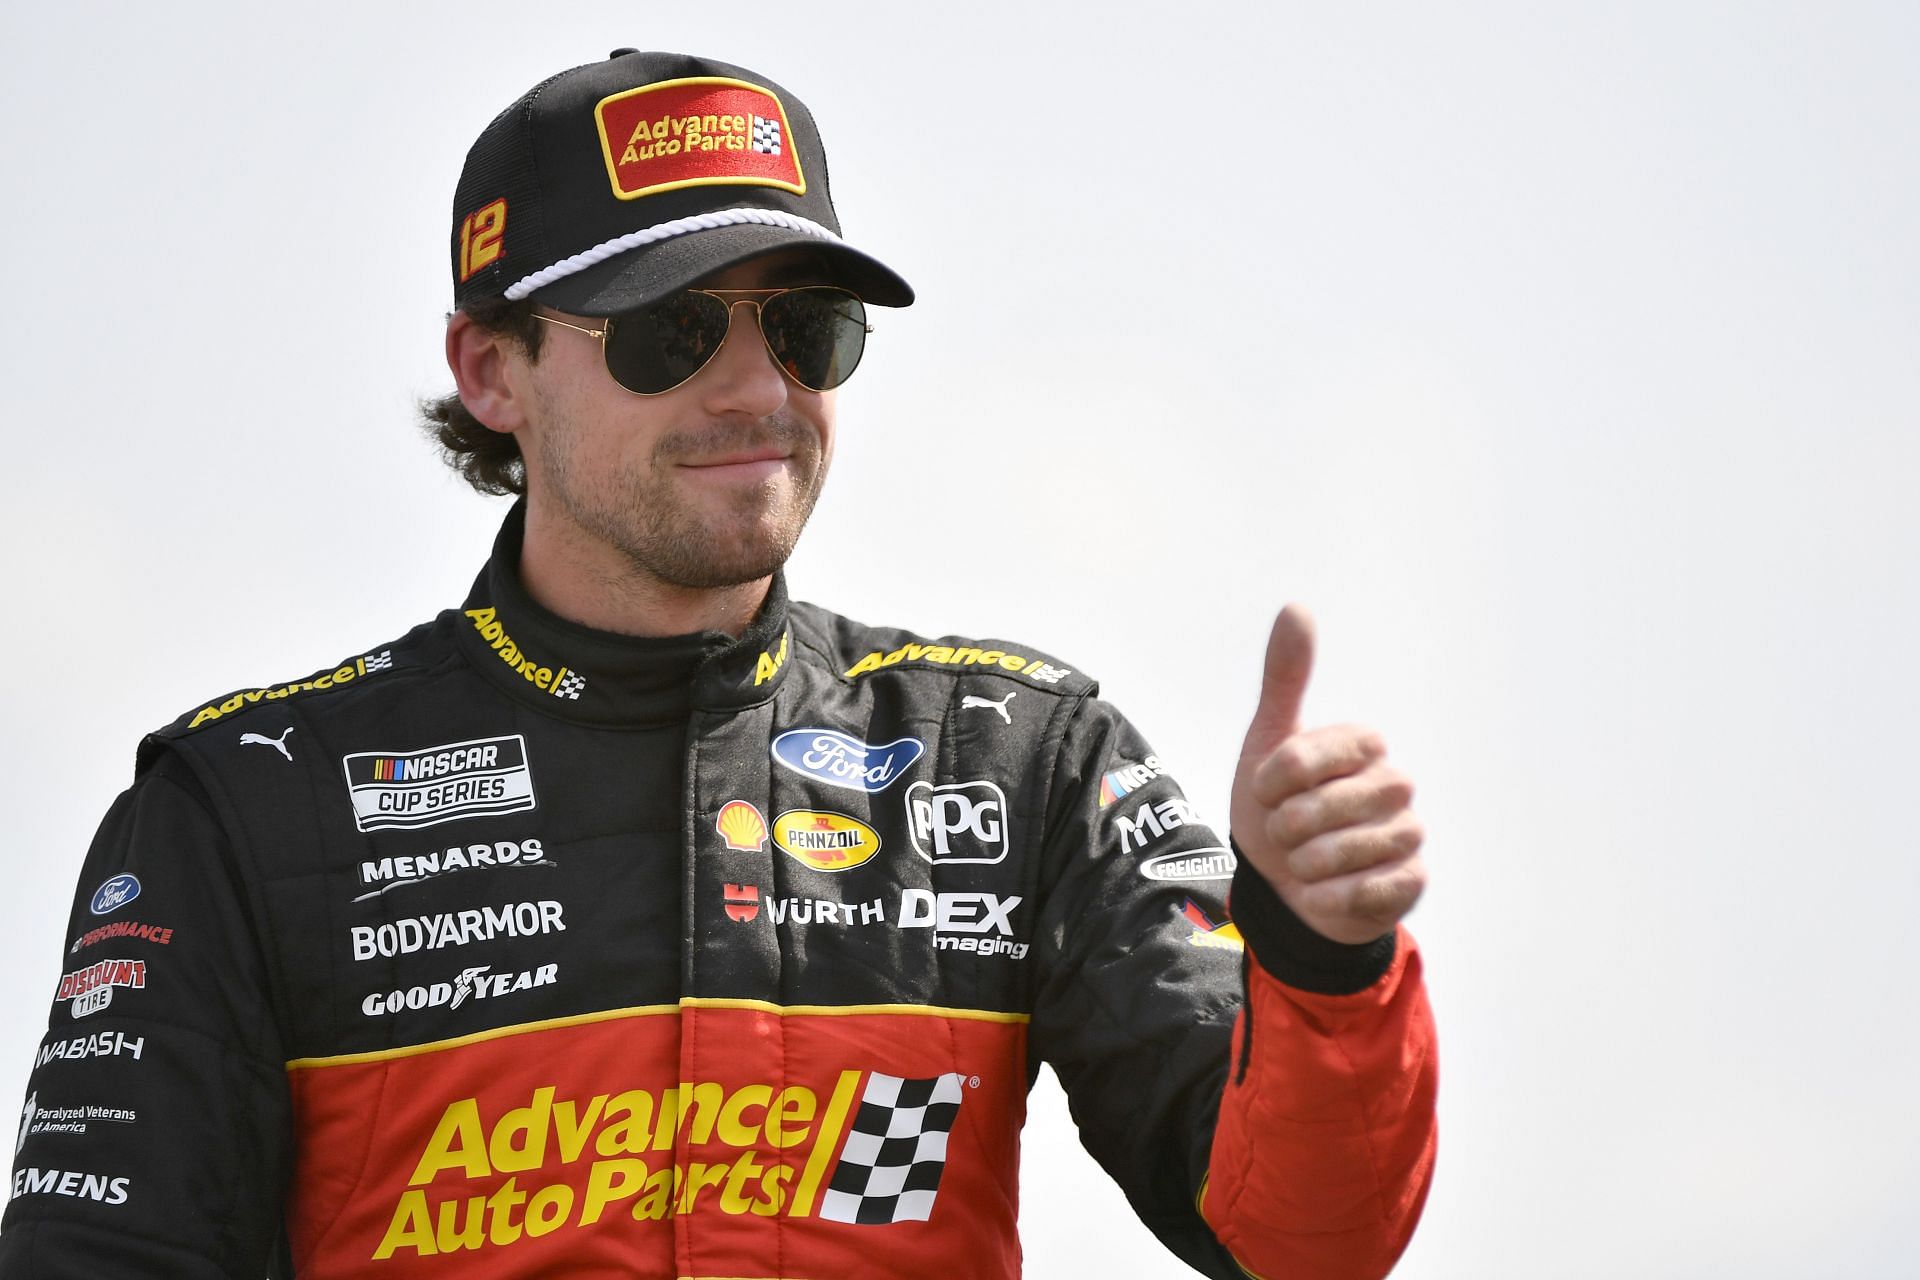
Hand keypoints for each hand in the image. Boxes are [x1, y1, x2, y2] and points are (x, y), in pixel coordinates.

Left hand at [1229, 605, 1426, 944]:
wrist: (1285, 885)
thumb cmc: (1278, 806)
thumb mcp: (1269, 740)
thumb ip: (1286, 676)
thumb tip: (1297, 606)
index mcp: (1363, 744)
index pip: (1302, 759)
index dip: (1270, 782)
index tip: (1265, 791)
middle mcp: (1395, 783)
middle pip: (1324, 809)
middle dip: (1287, 828)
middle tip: (1287, 831)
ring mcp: (1408, 834)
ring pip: (1344, 854)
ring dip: (1304, 865)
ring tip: (1304, 861)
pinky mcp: (1412, 882)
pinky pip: (1365, 893)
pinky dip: (1328, 898)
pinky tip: (1322, 892)